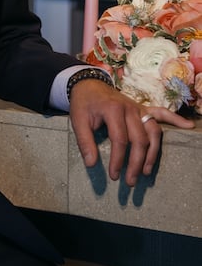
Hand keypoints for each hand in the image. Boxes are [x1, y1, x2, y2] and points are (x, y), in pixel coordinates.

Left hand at [68, 79, 195, 185]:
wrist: (89, 84)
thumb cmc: (84, 104)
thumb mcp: (77, 121)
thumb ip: (84, 142)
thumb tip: (91, 164)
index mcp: (113, 110)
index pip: (120, 140)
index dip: (118, 160)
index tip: (114, 176)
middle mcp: (130, 109)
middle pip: (139, 139)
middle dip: (136, 163)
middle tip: (130, 182)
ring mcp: (139, 108)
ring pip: (153, 132)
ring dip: (152, 153)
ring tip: (147, 172)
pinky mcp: (143, 108)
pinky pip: (162, 113)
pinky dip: (176, 119)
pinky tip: (188, 126)